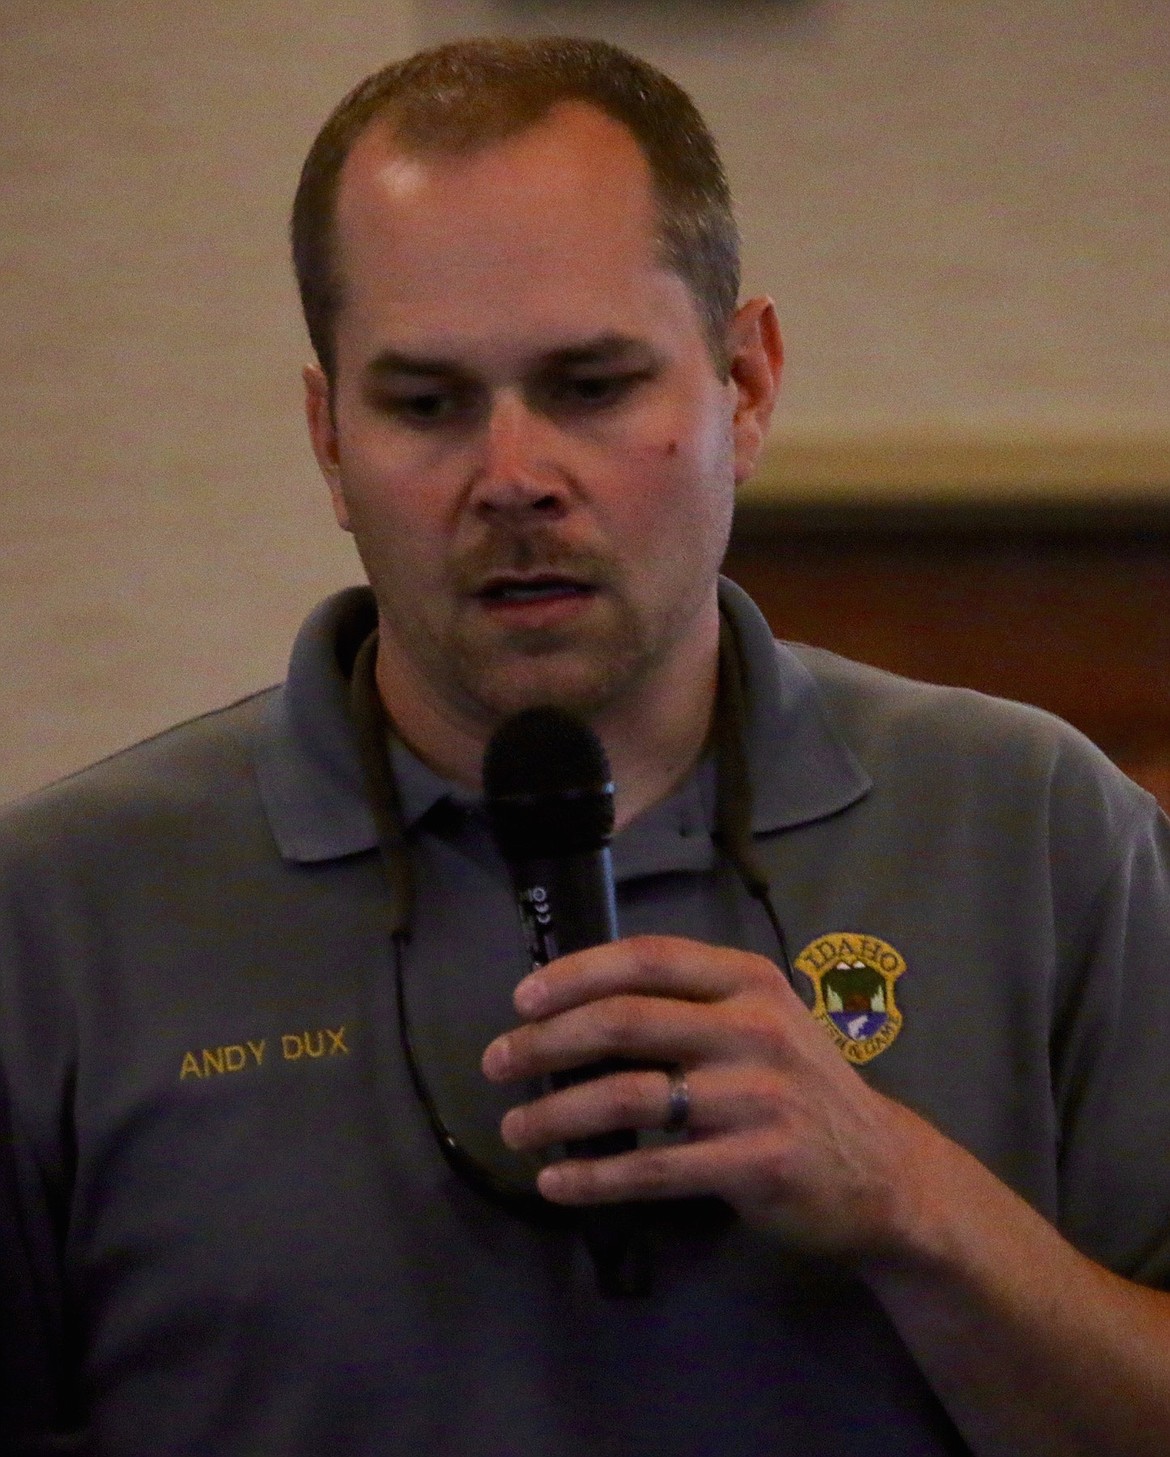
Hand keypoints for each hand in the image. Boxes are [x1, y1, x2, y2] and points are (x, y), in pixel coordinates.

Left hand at [481, 933, 934, 1258]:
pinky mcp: (755, 1164)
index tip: (521, 1000)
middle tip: (498, 1063)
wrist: (884, 1173)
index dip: (574, 974)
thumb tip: (576, 1012)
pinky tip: (556, 1181)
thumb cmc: (801, 1088)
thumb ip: (688, 1009)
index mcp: (748, 982)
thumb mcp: (761, 1024)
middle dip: (546, 1042)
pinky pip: (652, 1169)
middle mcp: (753, 1028)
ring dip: (555, 1113)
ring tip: (515, 1127)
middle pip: (623, 1021)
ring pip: (627, 1096)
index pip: (647, 959)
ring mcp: (756, 1097)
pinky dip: (593, 1176)